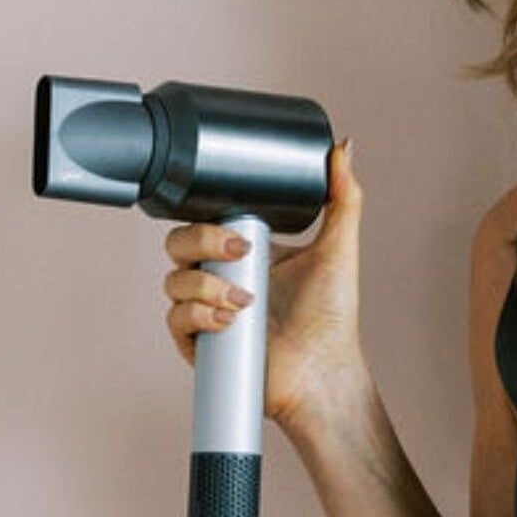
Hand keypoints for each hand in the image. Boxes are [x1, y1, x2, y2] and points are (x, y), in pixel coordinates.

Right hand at [162, 139, 362, 434]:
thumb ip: (343, 195)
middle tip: (240, 253)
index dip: (210, 218)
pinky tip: (231, 320)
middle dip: (202, 242)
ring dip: (206, 285)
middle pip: (178, 244)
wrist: (322, 369)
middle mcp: (221, 276)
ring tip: (246, 298)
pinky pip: (176, 319)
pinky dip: (200, 315)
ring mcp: (206, 309)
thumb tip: (343, 147)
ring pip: (173, 281)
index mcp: (246, 250)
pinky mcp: (198, 342)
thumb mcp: (339, 246)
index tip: (240, 229)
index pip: (206, 220)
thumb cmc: (331, 315)